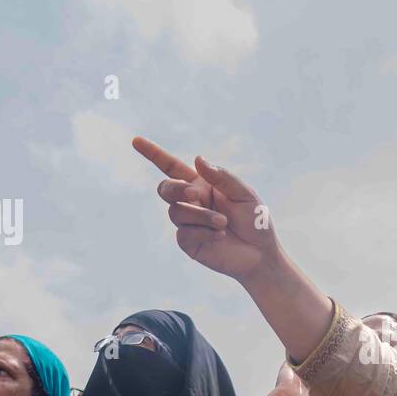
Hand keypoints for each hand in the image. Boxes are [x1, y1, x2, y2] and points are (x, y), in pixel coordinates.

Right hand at [133, 136, 283, 283]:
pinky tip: (220, 236)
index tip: (136, 141)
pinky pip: (185, 233)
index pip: (172, 168)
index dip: (154, 154)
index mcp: (202, 185)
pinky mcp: (189, 243)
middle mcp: (191, 202)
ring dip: (200, 216)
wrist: (260, 254)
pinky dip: (204, 233)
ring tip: (223, 223)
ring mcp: (188, 224)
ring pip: (177, 212)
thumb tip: (197, 158)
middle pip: (166, 189)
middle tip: (194, 193)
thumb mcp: (244, 193)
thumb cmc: (255, 221)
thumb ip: (222, 177)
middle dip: (175, 189)